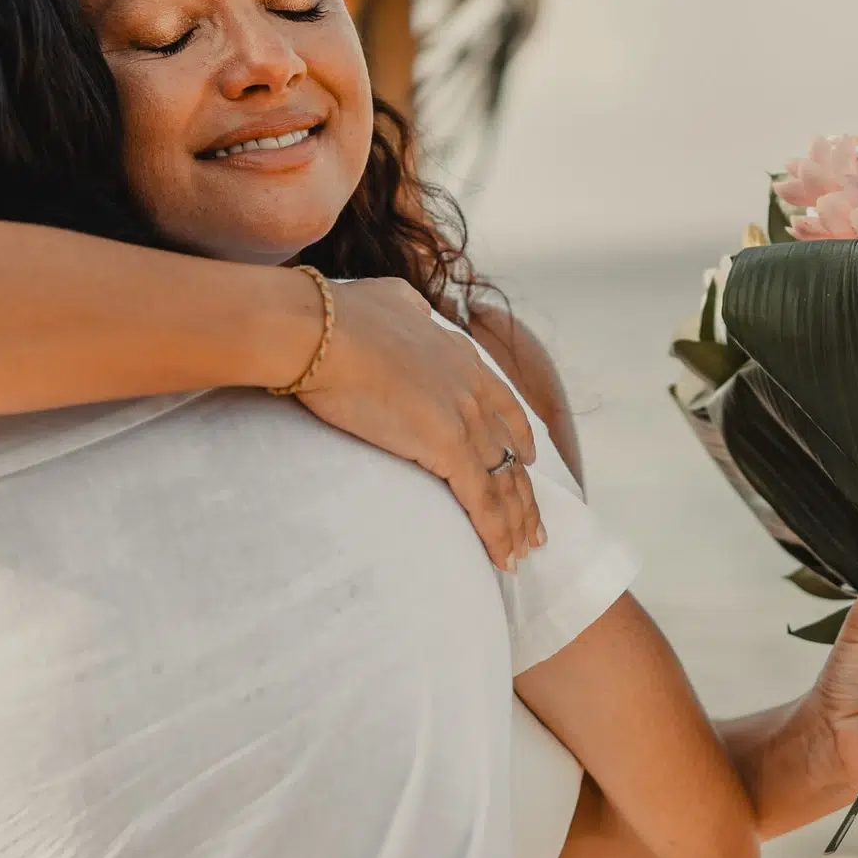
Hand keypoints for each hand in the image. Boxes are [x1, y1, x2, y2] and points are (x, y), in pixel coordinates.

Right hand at [293, 277, 542, 569]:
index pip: (502, 405)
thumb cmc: (338, 317)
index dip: (518, 436)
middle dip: (524, 492)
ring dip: (516, 521)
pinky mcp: (448, 449)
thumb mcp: (387, 299)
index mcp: (458, 354)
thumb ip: (406, 309)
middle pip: (510, 452)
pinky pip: (482, 502)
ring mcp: (464, 419)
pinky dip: (497, 534)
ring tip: (524, 551)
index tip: (529, 458)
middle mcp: (472, 388)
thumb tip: (406, 307)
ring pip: (504, 482)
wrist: (323, 332)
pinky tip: (504, 558)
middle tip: (534, 526)